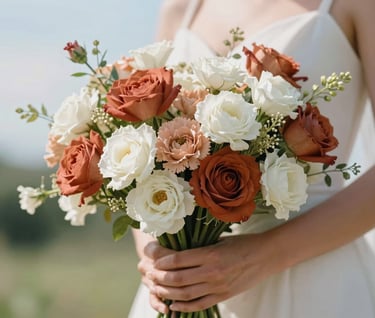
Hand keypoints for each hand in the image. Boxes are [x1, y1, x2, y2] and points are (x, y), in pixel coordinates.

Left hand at [140, 233, 279, 312]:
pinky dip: (183, 306)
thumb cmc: (242, 244)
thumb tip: (176, 250)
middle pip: (177, 278)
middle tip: (149, 273)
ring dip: (167, 292)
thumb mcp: (219, 240)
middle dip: (159, 277)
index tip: (151, 256)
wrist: (266, 256)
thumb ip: (199, 247)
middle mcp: (212, 272)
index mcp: (210, 253)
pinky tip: (173, 304)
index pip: (178, 259)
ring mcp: (218, 286)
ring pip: (185, 294)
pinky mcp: (223, 296)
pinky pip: (199, 304)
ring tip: (156, 288)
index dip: (161, 259)